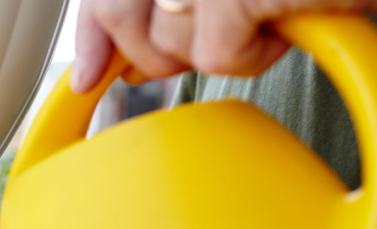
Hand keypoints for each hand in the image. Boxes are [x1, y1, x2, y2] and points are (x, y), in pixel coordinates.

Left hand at [70, 0, 376, 93]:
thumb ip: (151, 7)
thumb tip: (98, 69)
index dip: (94, 37)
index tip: (91, 72)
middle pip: (127, 25)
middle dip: (163, 51)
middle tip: (212, 37)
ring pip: (172, 45)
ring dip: (220, 47)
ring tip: (265, 16)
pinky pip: (219, 54)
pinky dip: (255, 52)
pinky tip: (284, 23)